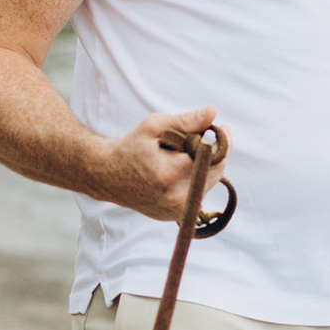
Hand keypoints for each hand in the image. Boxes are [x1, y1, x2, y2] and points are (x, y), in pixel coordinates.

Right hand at [91, 110, 224, 222]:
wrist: (109, 176)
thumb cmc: (132, 147)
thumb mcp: (154, 126)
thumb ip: (186, 120)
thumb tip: (213, 112)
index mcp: (169, 174)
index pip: (213, 156)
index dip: (220, 140)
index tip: (219, 128)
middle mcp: (175, 198)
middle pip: (216, 170)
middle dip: (212, 152)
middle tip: (197, 138)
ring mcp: (176, 211)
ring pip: (209, 182)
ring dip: (204, 166)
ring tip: (182, 155)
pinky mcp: (175, 216)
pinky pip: (199, 194)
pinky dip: (195, 180)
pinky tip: (178, 171)